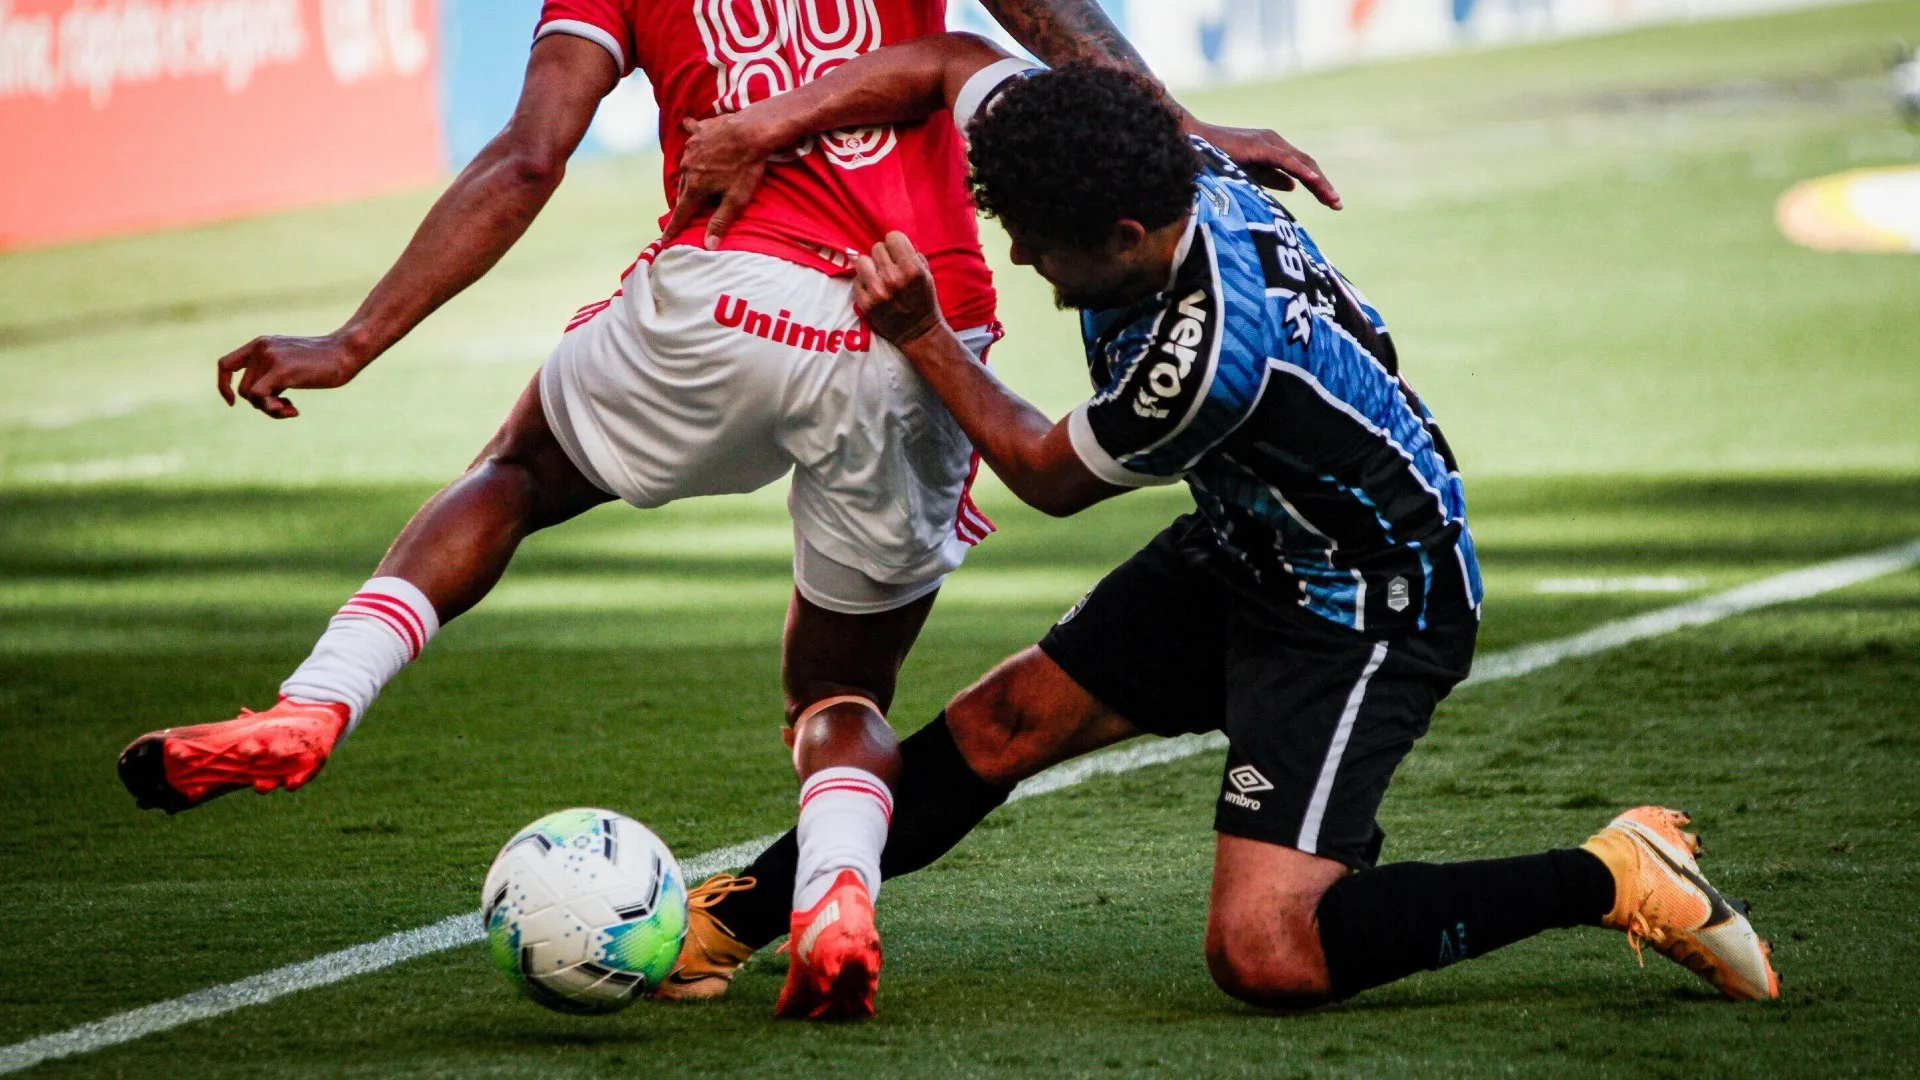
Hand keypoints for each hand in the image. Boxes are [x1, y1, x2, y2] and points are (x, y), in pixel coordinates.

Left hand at [216, 333, 366, 418]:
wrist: (345, 352)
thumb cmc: (324, 363)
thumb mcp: (292, 363)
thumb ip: (273, 374)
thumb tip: (261, 401)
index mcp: (261, 344)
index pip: (226, 364)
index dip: (224, 385)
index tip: (233, 401)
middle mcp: (261, 348)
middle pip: (244, 389)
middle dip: (262, 404)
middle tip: (286, 407)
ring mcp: (269, 357)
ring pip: (251, 396)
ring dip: (270, 409)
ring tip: (291, 408)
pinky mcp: (279, 370)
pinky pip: (260, 398)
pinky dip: (273, 410)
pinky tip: (294, 410)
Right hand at [662, 114, 778, 248]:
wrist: (752, 130)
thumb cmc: (746, 167)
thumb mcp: (736, 199)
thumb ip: (720, 222)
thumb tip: (708, 246)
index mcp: (695, 187)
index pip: (681, 213)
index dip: (674, 228)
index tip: (665, 239)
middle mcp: (687, 168)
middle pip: (684, 190)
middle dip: (686, 201)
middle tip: (689, 210)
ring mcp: (691, 148)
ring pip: (686, 167)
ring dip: (690, 175)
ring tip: (696, 179)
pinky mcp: (698, 132)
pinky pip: (690, 136)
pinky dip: (691, 137)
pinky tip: (687, 127)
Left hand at [852, 232, 945, 345]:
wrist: (918, 333)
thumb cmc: (924, 301)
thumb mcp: (927, 275)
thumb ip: (913, 256)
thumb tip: (896, 242)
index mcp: (912, 269)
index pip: (892, 237)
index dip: (896, 244)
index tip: (897, 253)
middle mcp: (893, 278)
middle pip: (877, 247)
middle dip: (884, 256)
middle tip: (889, 267)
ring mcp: (878, 291)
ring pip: (862, 261)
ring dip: (870, 266)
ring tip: (877, 275)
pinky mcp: (866, 304)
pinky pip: (856, 280)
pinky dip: (863, 283)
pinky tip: (873, 290)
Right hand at [1187, 120, 1341, 209]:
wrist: (1193, 142)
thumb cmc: (1216, 157)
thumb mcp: (1249, 172)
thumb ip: (1272, 177)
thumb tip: (1294, 186)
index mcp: (1273, 149)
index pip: (1303, 169)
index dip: (1318, 185)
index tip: (1332, 203)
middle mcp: (1275, 142)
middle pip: (1308, 165)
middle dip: (1324, 186)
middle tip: (1337, 205)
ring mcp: (1268, 142)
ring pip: (1302, 163)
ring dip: (1319, 182)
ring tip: (1332, 199)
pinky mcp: (1260, 146)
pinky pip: (1286, 160)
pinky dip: (1302, 171)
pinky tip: (1314, 182)